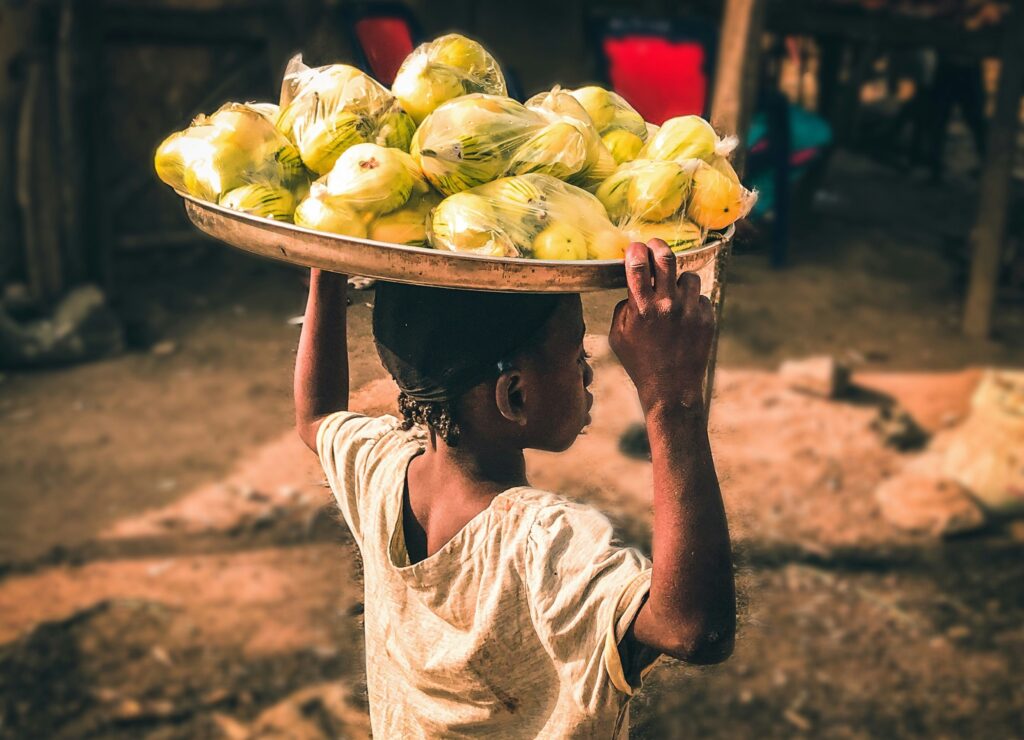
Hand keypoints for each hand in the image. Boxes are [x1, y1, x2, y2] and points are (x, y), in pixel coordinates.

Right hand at [609, 240, 714, 412]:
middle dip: (658, 246)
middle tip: (655, 246)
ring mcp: (690, 311)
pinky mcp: (707, 318)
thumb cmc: (640, 362)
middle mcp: (668, 305)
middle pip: (666, 258)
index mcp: (642, 308)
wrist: (671, 389)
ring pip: (688, 276)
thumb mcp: (618, 336)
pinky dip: (691, 303)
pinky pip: (700, 297)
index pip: (639, 265)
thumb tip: (634, 287)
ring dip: (678, 282)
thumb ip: (624, 307)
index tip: (635, 247)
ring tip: (673, 296)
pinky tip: (684, 318)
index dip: (636, 250)